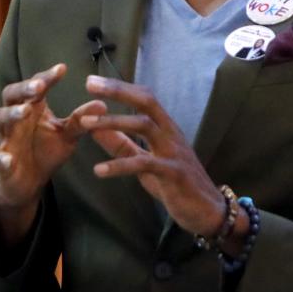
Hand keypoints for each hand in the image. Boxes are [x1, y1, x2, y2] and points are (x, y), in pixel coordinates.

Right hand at [0, 63, 101, 242]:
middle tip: (39, 86)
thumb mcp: (66, 135)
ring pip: (1, 120)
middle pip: (12, 95)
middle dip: (24, 89)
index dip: (47, 77)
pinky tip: (9, 160)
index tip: (62, 68)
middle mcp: (15, 119)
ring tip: (25, 111)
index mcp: (32, 108)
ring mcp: (4, 139)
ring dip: (12, 114)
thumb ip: (80, 120)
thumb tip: (103, 104)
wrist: (27, 183)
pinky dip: (0, 158)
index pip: (36, 86)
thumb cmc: (45, 151)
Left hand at [80, 75, 228, 238]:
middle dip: (118, 91)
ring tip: (86, 123)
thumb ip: (121, 145)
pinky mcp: (173, 173)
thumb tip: (95, 128)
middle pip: (146, 103)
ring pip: (144, 126)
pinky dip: (119, 165)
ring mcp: (174, 151)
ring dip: (114, 122)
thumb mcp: (144, 161)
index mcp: (166, 129)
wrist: (207, 210)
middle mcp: (171, 134)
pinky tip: (99, 170)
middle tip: (90, 85)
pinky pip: (144, 164)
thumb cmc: (175, 183)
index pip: (144, 98)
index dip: (120, 87)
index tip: (93, 81)